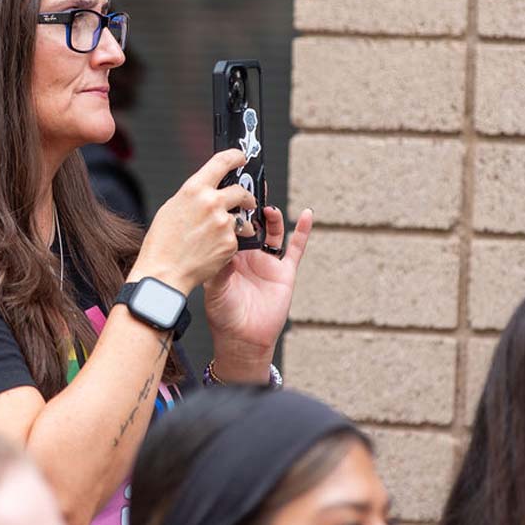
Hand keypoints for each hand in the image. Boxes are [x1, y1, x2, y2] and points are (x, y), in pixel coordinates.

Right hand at [132, 150, 257, 294]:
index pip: (222, 162)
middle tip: (245, 201)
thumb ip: (193, 196)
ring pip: (241, 217)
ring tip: (219, 234)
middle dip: (245, 196)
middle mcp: (212, 202)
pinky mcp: (230, 242)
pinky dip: (229, 242)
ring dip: (237, 223)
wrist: (164, 272)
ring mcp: (223, 223)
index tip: (241, 158)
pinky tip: (213, 249)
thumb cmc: (162, 243)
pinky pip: (236, 238)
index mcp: (194, 189)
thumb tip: (207, 192)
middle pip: (240, 191)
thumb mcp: (172, 208)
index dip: (235, 157)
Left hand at [203, 207, 312, 382]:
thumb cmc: (223, 315)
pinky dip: (302, 232)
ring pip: (272, 231)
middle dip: (250, 205)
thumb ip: (220, 269)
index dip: (229, 210)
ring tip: (267, 206)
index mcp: (227, 255)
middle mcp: (247, 255)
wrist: (243, 340)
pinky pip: (296, 248)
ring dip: (271, 217)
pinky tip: (307, 215)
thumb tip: (222, 247)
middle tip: (249, 185)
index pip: (228, 226)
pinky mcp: (285, 272)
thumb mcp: (216, 290)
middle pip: (250, 223)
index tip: (228, 191)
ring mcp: (267, 262)